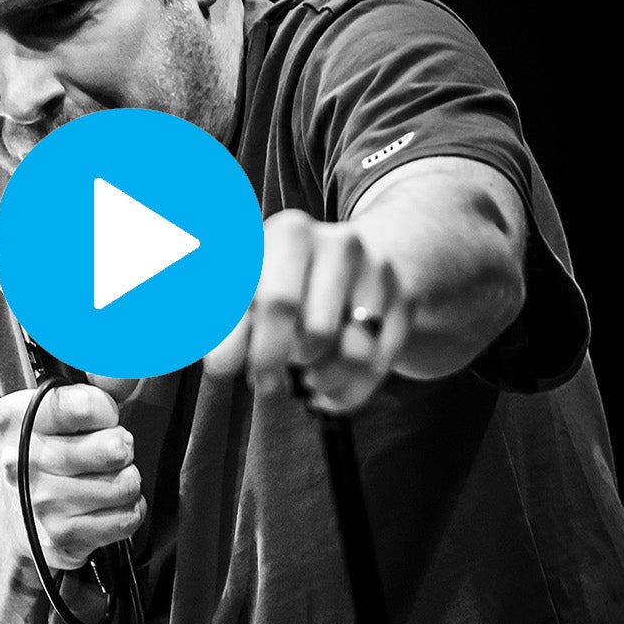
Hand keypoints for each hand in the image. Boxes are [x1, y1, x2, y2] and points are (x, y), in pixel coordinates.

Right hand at [0, 383, 145, 570]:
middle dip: (121, 446)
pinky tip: (109, 504)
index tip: (100, 416)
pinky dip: (128, 509)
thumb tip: (126, 373)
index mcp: (12, 417)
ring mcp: (39, 503)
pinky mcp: (60, 537)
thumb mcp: (59, 408)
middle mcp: (18, 460)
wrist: (18, 516)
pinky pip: (125, 518)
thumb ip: (95, 384)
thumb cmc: (48, 450)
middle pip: (112, 448)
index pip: (84, 405)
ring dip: (127, 479)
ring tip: (107, 477)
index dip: (106, 410)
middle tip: (109, 450)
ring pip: (124, 484)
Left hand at [203, 208, 412, 414]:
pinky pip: (376, 365)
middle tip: (265, 382)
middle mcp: (337, 243)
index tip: (222, 372)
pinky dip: (348, 389)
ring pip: (349, 352)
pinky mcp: (405, 301)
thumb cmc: (286, 283)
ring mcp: (377, 271)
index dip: (241, 342)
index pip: (264, 298)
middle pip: (309, 326)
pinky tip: (330, 381)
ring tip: (305, 370)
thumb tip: (218, 364)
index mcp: (288, 234)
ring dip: (319, 377)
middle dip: (277, 361)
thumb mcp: (247, 291)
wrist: (361, 262)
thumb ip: (226, 327)